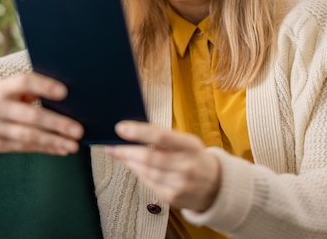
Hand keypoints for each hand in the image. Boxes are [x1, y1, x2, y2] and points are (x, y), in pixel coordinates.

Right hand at [0, 73, 83, 154]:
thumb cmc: (11, 96)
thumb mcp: (16, 87)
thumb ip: (36, 89)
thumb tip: (69, 99)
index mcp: (3, 87)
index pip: (24, 83)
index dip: (44, 86)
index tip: (65, 92)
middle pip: (30, 116)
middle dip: (57, 123)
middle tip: (79, 130)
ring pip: (29, 136)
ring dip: (54, 141)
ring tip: (74, 145)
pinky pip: (26, 148)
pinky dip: (46, 148)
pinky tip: (62, 149)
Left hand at [105, 121, 220, 211]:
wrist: (215, 186)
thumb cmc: (195, 158)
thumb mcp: (187, 142)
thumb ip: (164, 137)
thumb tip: (135, 129)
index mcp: (190, 146)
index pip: (161, 136)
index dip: (139, 132)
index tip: (120, 128)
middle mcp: (186, 165)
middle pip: (149, 158)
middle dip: (126, 152)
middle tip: (110, 146)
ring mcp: (180, 184)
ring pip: (146, 172)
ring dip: (128, 162)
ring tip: (117, 154)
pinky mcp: (172, 198)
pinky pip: (148, 183)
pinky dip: (138, 173)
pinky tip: (133, 166)